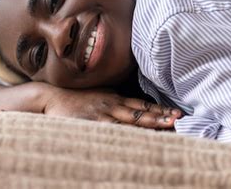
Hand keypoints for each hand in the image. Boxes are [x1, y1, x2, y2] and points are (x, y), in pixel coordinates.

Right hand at [43, 87, 181, 128]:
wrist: (53, 97)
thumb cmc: (77, 97)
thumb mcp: (100, 94)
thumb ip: (116, 99)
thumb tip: (132, 104)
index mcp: (115, 98)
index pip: (142, 105)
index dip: (160, 110)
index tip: (176, 113)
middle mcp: (112, 105)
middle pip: (141, 112)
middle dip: (160, 117)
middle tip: (178, 119)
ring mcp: (103, 114)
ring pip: (130, 121)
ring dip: (149, 124)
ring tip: (166, 127)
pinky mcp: (92, 122)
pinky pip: (112, 129)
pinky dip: (126, 133)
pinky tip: (137, 137)